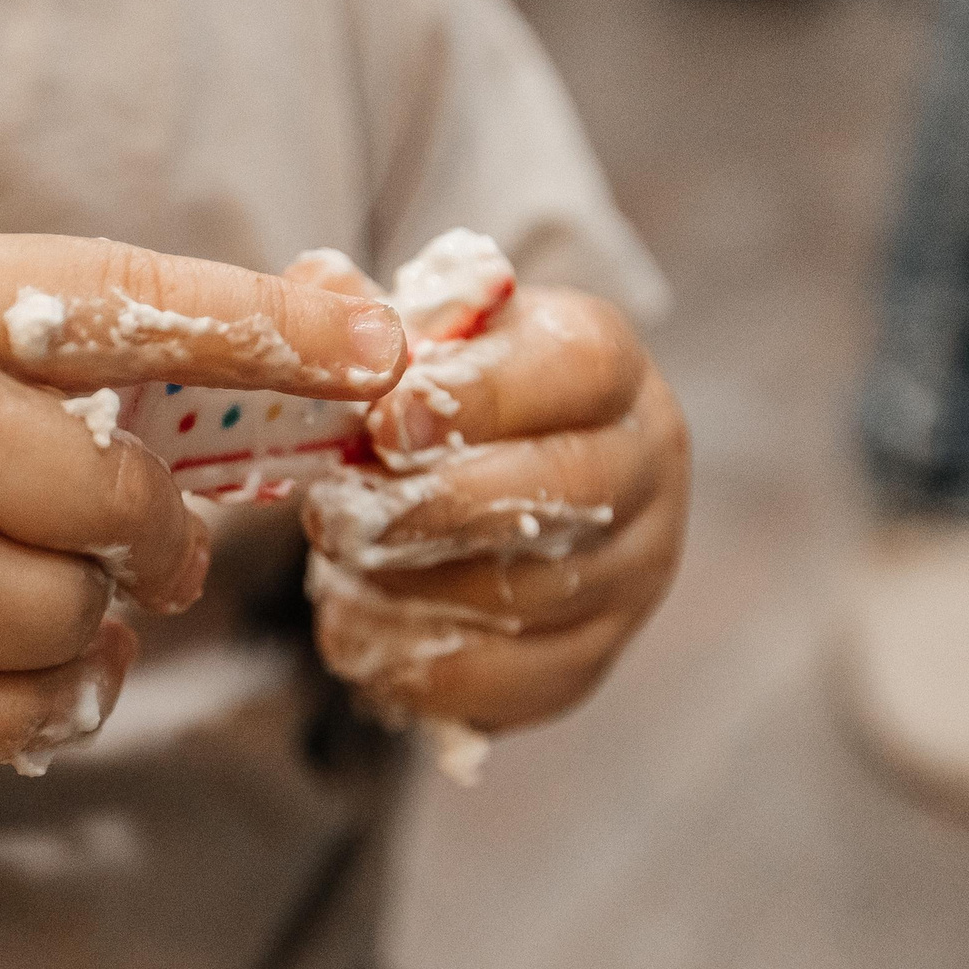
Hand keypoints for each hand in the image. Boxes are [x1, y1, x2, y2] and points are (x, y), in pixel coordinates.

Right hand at [0, 235, 406, 783]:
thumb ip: (48, 327)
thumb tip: (287, 349)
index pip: (125, 306)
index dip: (267, 323)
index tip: (380, 344)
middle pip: (127, 499)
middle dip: (144, 519)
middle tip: (118, 518)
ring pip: (90, 615)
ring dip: (73, 602)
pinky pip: (44, 707)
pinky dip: (40, 682)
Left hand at [295, 265, 687, 741]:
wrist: (492, 474)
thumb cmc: (447, 398)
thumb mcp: (413, 338)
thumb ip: (364, 313)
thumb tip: (322, 290)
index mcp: (605, 361)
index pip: (576, 367)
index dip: (478, 398)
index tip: (383, 424)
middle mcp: (646, 461)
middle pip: (568, 490)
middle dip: (437, 509)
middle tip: (337, 517)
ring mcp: (636, 566)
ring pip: (537, 592)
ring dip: (417, 590)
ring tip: (335, 574)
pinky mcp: (600, 651)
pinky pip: (524, 678)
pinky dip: (430, 669)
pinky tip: (359, 637)